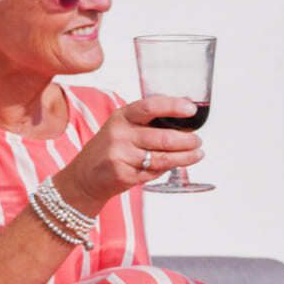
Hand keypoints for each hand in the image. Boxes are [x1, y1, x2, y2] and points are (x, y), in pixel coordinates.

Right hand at [56, 97, 204, 212]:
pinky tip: (172, 166)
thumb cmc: (110, 149)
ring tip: (197, 154)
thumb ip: (149, 120)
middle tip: (198, 141)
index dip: (173, 106)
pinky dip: (166, 170)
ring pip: (163, 157)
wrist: (84, 176)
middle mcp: (120, 133)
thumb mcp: (124, 126)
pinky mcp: (123, 174)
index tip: (191, 108)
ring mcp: (120, 154)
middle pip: (163, 137)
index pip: (151, 106)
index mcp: (122, 116)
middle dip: (187, 140)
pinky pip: (154, 172)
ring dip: (185, 157)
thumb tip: (185, 110)